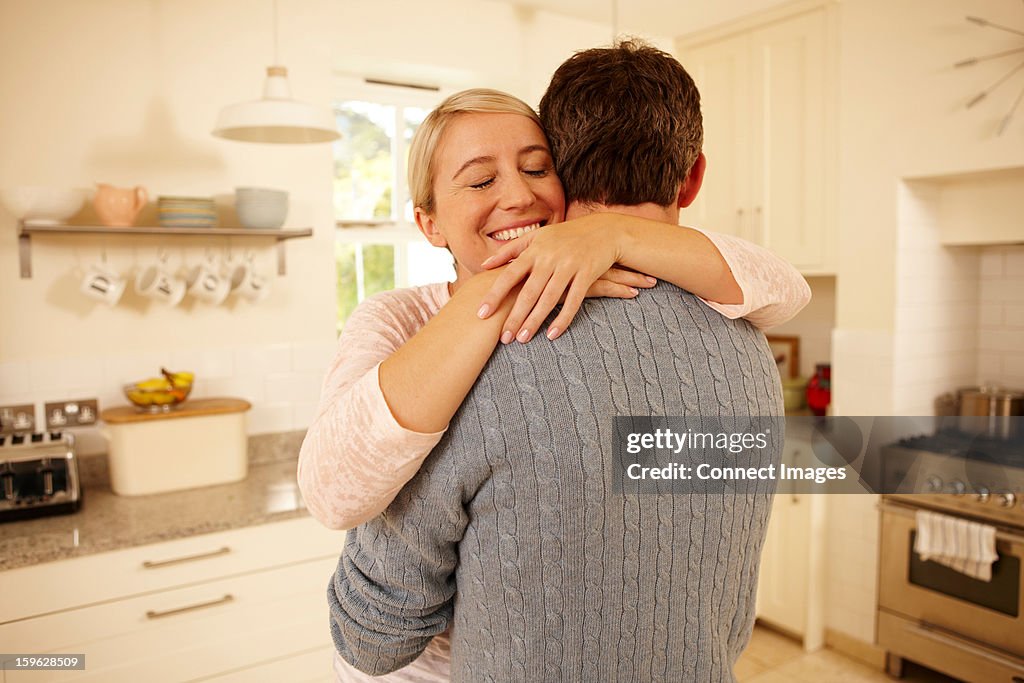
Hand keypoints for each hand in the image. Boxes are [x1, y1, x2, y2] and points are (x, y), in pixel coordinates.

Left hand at [476, 222, 655, 341]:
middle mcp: (549, 258)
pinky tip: (552, 335)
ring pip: (549, 299)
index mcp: (534, 250)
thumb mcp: (537, 237)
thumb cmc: (565, 236)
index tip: (481, 314)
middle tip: (503, 338)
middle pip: (528, 292)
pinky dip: (563, 318)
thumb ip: (510, 250)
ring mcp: (569, 266)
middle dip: (514, 316)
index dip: (495, 295)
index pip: (509, 275)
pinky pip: (574, 300)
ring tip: (522, 339)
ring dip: (535, 321)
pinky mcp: (587, 274)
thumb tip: (484, 265)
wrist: (604, 230)